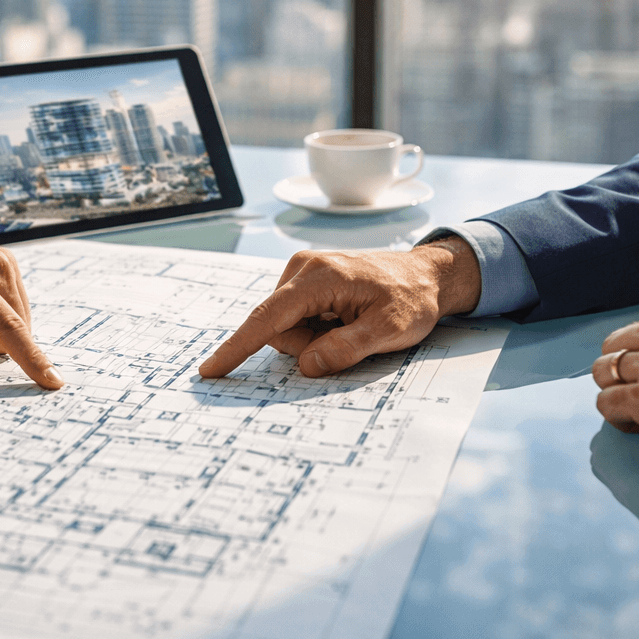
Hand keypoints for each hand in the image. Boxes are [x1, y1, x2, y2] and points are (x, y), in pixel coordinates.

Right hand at [198, 239, 482, 378]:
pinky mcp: (306, 280)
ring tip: (350, 326)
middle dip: (306, 346)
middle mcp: (302, 268)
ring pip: (285, 326)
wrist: (428, 275)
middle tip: (349, 339)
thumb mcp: (389, 330)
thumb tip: (306, 366)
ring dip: (312, 338)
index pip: (268, 319)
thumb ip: (346, 349)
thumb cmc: (412, 299)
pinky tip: (343, 320)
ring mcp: (303, 271)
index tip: (211, 369)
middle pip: (278, 329)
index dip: (237, 347)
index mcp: (319, 278)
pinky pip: (295, 318)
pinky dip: (315, 328)